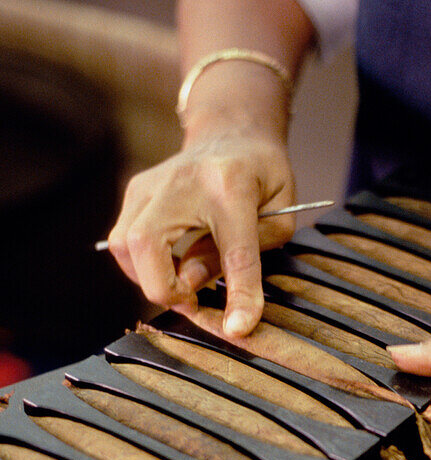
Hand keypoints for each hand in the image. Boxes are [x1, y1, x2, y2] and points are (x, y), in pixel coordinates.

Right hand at [107, 128, 294, 336]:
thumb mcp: (279, 213)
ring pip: (123, 247)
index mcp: (232, 186)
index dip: (238, 293)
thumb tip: (190, 284)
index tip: (237, 328)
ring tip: (184, 286)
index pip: (234, 250)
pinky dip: (143, 266)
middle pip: (146, 246)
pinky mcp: (135, 191)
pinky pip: (123, 242)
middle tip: (194, 303)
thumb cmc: (262, 175)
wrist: (234, 131)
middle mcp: (181, 180)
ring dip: (150, 279)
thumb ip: (247, 255)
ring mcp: (150, 183)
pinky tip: (171, 268)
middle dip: (164, 289)